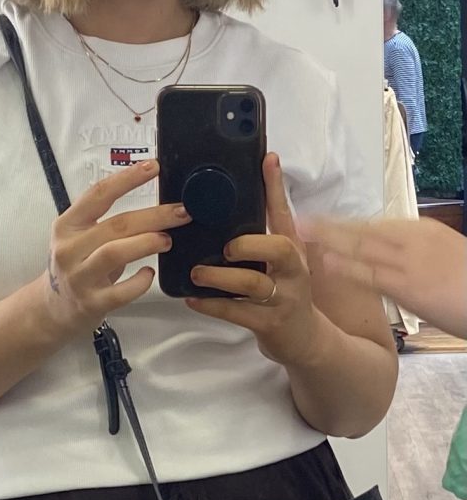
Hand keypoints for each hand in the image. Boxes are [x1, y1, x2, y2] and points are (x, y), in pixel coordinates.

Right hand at [46, 160, 188, 327]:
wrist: (55, 308)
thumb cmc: (77, 266)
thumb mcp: (81, 237)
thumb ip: (109, 221)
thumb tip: (157, 204)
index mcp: (67, 225)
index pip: (98, 194)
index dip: (128, 179)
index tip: (154, 167)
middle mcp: (70, 249)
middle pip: (117, 224)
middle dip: (154, 216)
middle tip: (182, 212)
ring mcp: (79, 277)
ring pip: (116, 252)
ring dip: (147, 243)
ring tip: (167, 240)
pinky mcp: (92, 303)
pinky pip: (123, 291)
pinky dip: (141, 281)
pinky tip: (149, 273)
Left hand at [185, 154, 319, 364]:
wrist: (305, 340)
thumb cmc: (284, 294)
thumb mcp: (280, 263)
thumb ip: (262, 237)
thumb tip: (233, 208)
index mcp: (292, 250)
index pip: (285, 213)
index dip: (276, 186)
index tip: (267, 160)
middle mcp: (292, 271)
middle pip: (280, 249)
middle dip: (250, 244)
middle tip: (225, 248)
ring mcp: (284, 298)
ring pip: (254, 284)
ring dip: (222, 278)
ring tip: (197, 273)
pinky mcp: (270, 323)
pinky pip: (238, 313)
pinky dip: (213, 306)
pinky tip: (193, 299)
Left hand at [300, 215, 466, 341]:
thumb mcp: (445, 257)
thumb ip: (418, 254)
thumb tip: (399, 256)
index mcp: (422, 230)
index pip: (375, 224)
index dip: (345, 222)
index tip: (321, 219)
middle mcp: (413, 239)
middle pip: (362, 229)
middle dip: (329, 224)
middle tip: (298, 217)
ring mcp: (409, 262)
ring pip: (360, 246)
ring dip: (327, 239)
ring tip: (299, 232)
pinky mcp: (409, 285)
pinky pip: (371, 275)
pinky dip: (346, 267)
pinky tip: (325, 263)